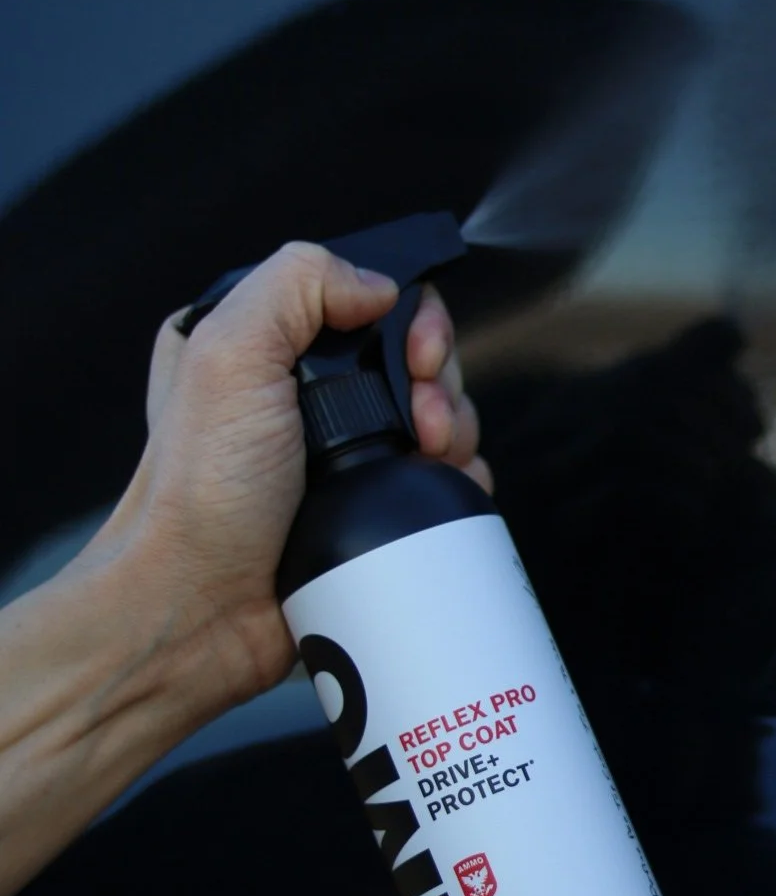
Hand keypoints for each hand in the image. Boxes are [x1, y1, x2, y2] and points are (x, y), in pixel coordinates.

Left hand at [108, 240, 489, 709]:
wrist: (197, 611)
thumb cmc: (198, 496)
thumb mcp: (228, 355)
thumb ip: (297, 285)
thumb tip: (378, 284)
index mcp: (260, 345)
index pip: (367, 301)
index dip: (411, 321)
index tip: (414, 355)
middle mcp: (301, 398)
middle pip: (415, 361)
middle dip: (438, 384)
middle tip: (420, 421)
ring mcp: (339, 459)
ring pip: (437, 421)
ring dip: (454, 434)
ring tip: (426, 460)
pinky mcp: (366, 513)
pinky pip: (440, 485)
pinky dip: (458, 485)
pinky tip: (442, 495)